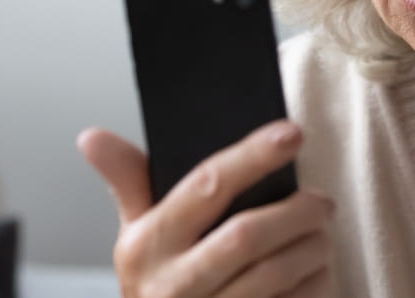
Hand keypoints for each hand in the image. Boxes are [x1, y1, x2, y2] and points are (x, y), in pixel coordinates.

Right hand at [77, 120, 334, 296]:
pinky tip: (318, 273)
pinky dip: (315, 285)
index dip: (253, 156)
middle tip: (323, 201)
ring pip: (275, 273)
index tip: (292, 133)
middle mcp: (172, 284)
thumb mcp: (137, 237)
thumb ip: (128, 182)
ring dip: (312, 249)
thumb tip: (91, 136)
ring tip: (322, 236)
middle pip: (246, 235)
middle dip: (296, 212)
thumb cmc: (159, 284)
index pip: (206, 185)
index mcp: (147, 245)